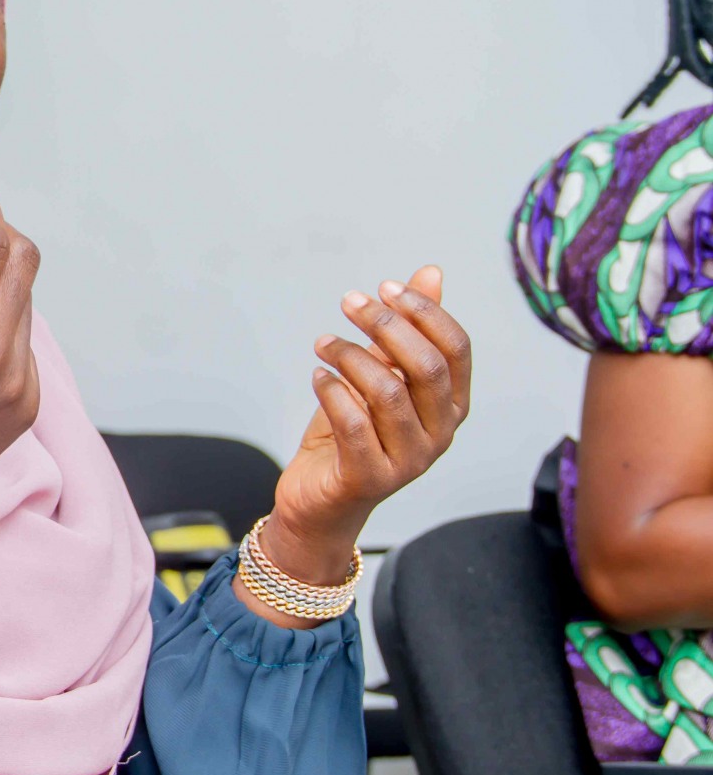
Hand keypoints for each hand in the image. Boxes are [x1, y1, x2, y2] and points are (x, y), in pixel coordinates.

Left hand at [266, 265, 471, 591]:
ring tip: (323, 343)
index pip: (456, 349)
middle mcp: (440, 434)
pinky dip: (332, 391)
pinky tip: (317, 376)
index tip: (385, 288)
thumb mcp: (380, 376)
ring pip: (387, 392)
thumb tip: (432, 273)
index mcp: (452, 406)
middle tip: (349, 302)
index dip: (424, 311)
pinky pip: (353, 424)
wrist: (321, 501)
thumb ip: (406, 331)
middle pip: (426, 366)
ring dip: (350, 355)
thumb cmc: (352, 435)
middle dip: (385, 325)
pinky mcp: (370, 478)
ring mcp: (409, 460)